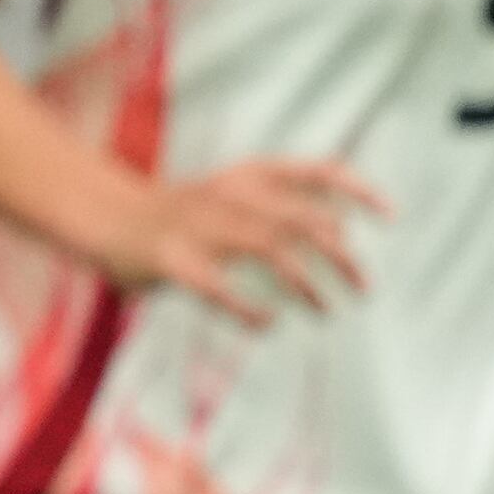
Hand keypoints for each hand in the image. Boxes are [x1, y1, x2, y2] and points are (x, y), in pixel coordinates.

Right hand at [91, 155, 386, 325]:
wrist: (103, 215)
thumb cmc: (179, 212)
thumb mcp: (231, 194)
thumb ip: (280, 207)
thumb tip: (342, 234)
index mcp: (244, 174)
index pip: (313, 171)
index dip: (356, 190)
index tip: (390, 216)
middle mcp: (226, 195)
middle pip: (300, 219)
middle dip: (339, 255)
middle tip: (363, 287)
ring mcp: (197, 226)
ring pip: (267, 248)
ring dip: (304, 282)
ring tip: (324, 309)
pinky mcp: (170, 259)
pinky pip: (216, 287)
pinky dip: (245, 308)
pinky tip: (264, 323)